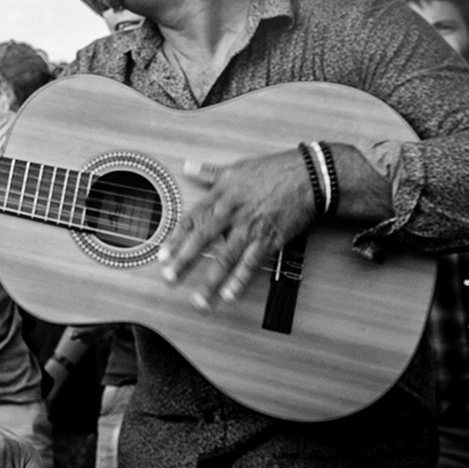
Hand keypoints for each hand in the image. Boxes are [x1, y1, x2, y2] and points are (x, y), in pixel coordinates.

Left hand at [157, 146, 320, 309]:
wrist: (307, 177)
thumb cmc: (273, 171)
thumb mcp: (235, 168)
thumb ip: (209, 172)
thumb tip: (188, 167)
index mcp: (220, 197)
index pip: (191, 220)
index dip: (175, 239)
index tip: (162, 256)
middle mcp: (231, 214)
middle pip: (202, 240)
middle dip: (184, 261)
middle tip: (169, 280)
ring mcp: (250, 228)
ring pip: (225, 258)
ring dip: (210, 281)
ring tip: (199, 300)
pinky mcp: (269, 240)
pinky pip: (251, 264)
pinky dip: (241, 281)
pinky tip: (230, 295)